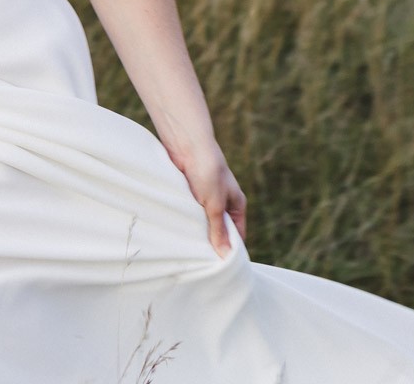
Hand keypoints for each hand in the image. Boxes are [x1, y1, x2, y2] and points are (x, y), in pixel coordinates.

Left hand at [167, 139, 247, 259]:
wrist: (186, 145)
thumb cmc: (207, 171)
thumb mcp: (214, 205)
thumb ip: (218, 229)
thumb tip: (225, 255)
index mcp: (235, 205)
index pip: (237, 235)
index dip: (229, 250)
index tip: (220, 268)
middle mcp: (221, 203)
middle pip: (218, 231)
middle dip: (210, 244)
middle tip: (200, 264)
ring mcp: (204, 199)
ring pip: (201, 223)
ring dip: (195, 233)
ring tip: (187, 253)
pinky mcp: (188, 195)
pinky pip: (188, 214)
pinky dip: (184, 222)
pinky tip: (177, 234)